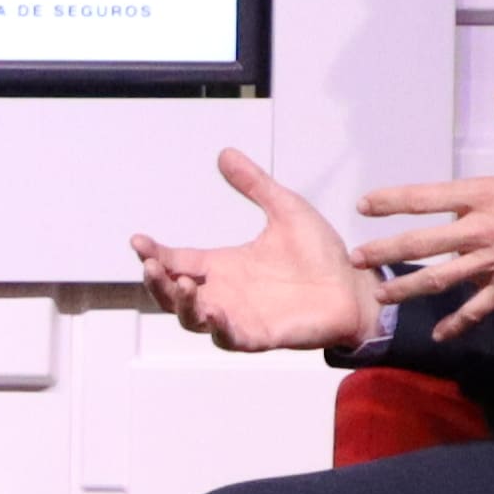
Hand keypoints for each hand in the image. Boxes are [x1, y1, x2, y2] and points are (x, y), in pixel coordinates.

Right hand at [125, 149, 381, 353]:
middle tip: (151, 265)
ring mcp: (240, 317)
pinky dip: (218, 328)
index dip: (154, 254)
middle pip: (173, 296)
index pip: (177, 262)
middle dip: (156, 283)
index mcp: (224, 266)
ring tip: (182, 284)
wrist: (355, 287)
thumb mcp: (285, 209)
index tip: (138, 240)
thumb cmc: (321, 255)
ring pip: (194, 320)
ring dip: (182, 305)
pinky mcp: (261, 336)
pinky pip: (230, 338)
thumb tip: (225, 154)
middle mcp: (225, 293)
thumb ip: (255, 185)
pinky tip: (213, 312)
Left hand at [346, 89, 493, 327]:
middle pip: (422, 242)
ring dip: (409, 289)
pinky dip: (459, 322)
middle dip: (386, 251)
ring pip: (442, 279)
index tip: (364, 205)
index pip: (426, 196)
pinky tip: (440, 335)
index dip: (392, 200)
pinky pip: (480, 308)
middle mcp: (481, 229)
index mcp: (484, 194)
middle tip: (357, 258)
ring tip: (382, 298)